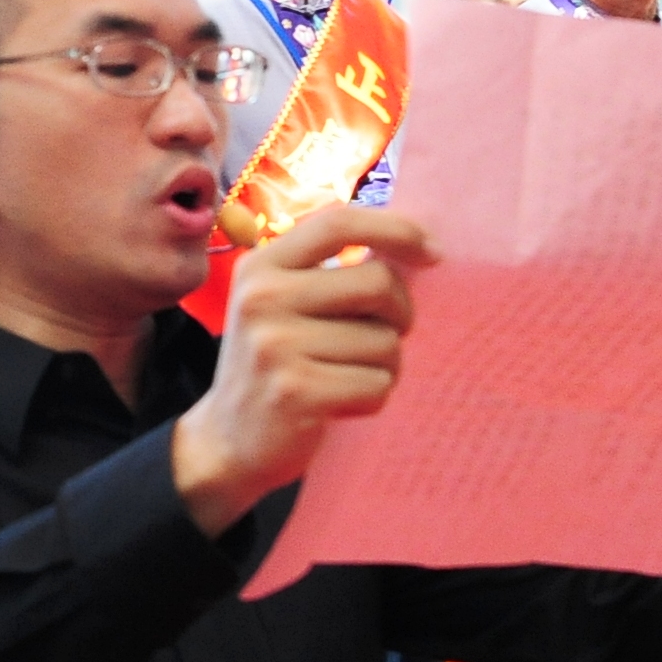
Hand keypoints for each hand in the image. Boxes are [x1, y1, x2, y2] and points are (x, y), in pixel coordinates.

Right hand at [171, 204, 436, 537]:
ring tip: (350, 376)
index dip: (396, 229)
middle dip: (401, 313)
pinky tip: (341, 402)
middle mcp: (262, 298)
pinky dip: (373, 397)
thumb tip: (417, 244)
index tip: (433, 252)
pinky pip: (377, 384)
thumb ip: (331, 271)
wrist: (228, 438)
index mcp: (261, 266)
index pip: (339, 222)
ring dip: (385, 365)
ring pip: (385, 341)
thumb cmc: (276, 362)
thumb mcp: (282, 303)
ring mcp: (275, 345)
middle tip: (387, 335)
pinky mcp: (295, 392)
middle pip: (377, 282)